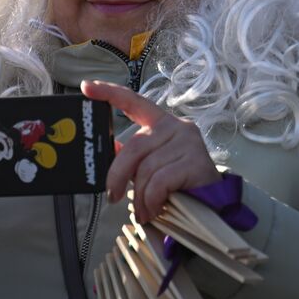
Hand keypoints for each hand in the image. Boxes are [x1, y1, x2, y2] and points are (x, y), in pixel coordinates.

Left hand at [85, 79, 220, 223]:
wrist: (211, 204)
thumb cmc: (177, 184)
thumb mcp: (151, 166)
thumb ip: (132, 156)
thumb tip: (111, 149)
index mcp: (161, 123)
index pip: (134, 102)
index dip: (109, 94)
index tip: (87, 87)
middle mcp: (176, 126)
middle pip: (134, 146)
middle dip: (117, 175)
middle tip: (112, 196)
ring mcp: (188, 141)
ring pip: (145, 169)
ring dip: (140, 196)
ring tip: (145, 210)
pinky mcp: (195, 160)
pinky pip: (158, 183)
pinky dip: (151, 201)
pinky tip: (156, 208)